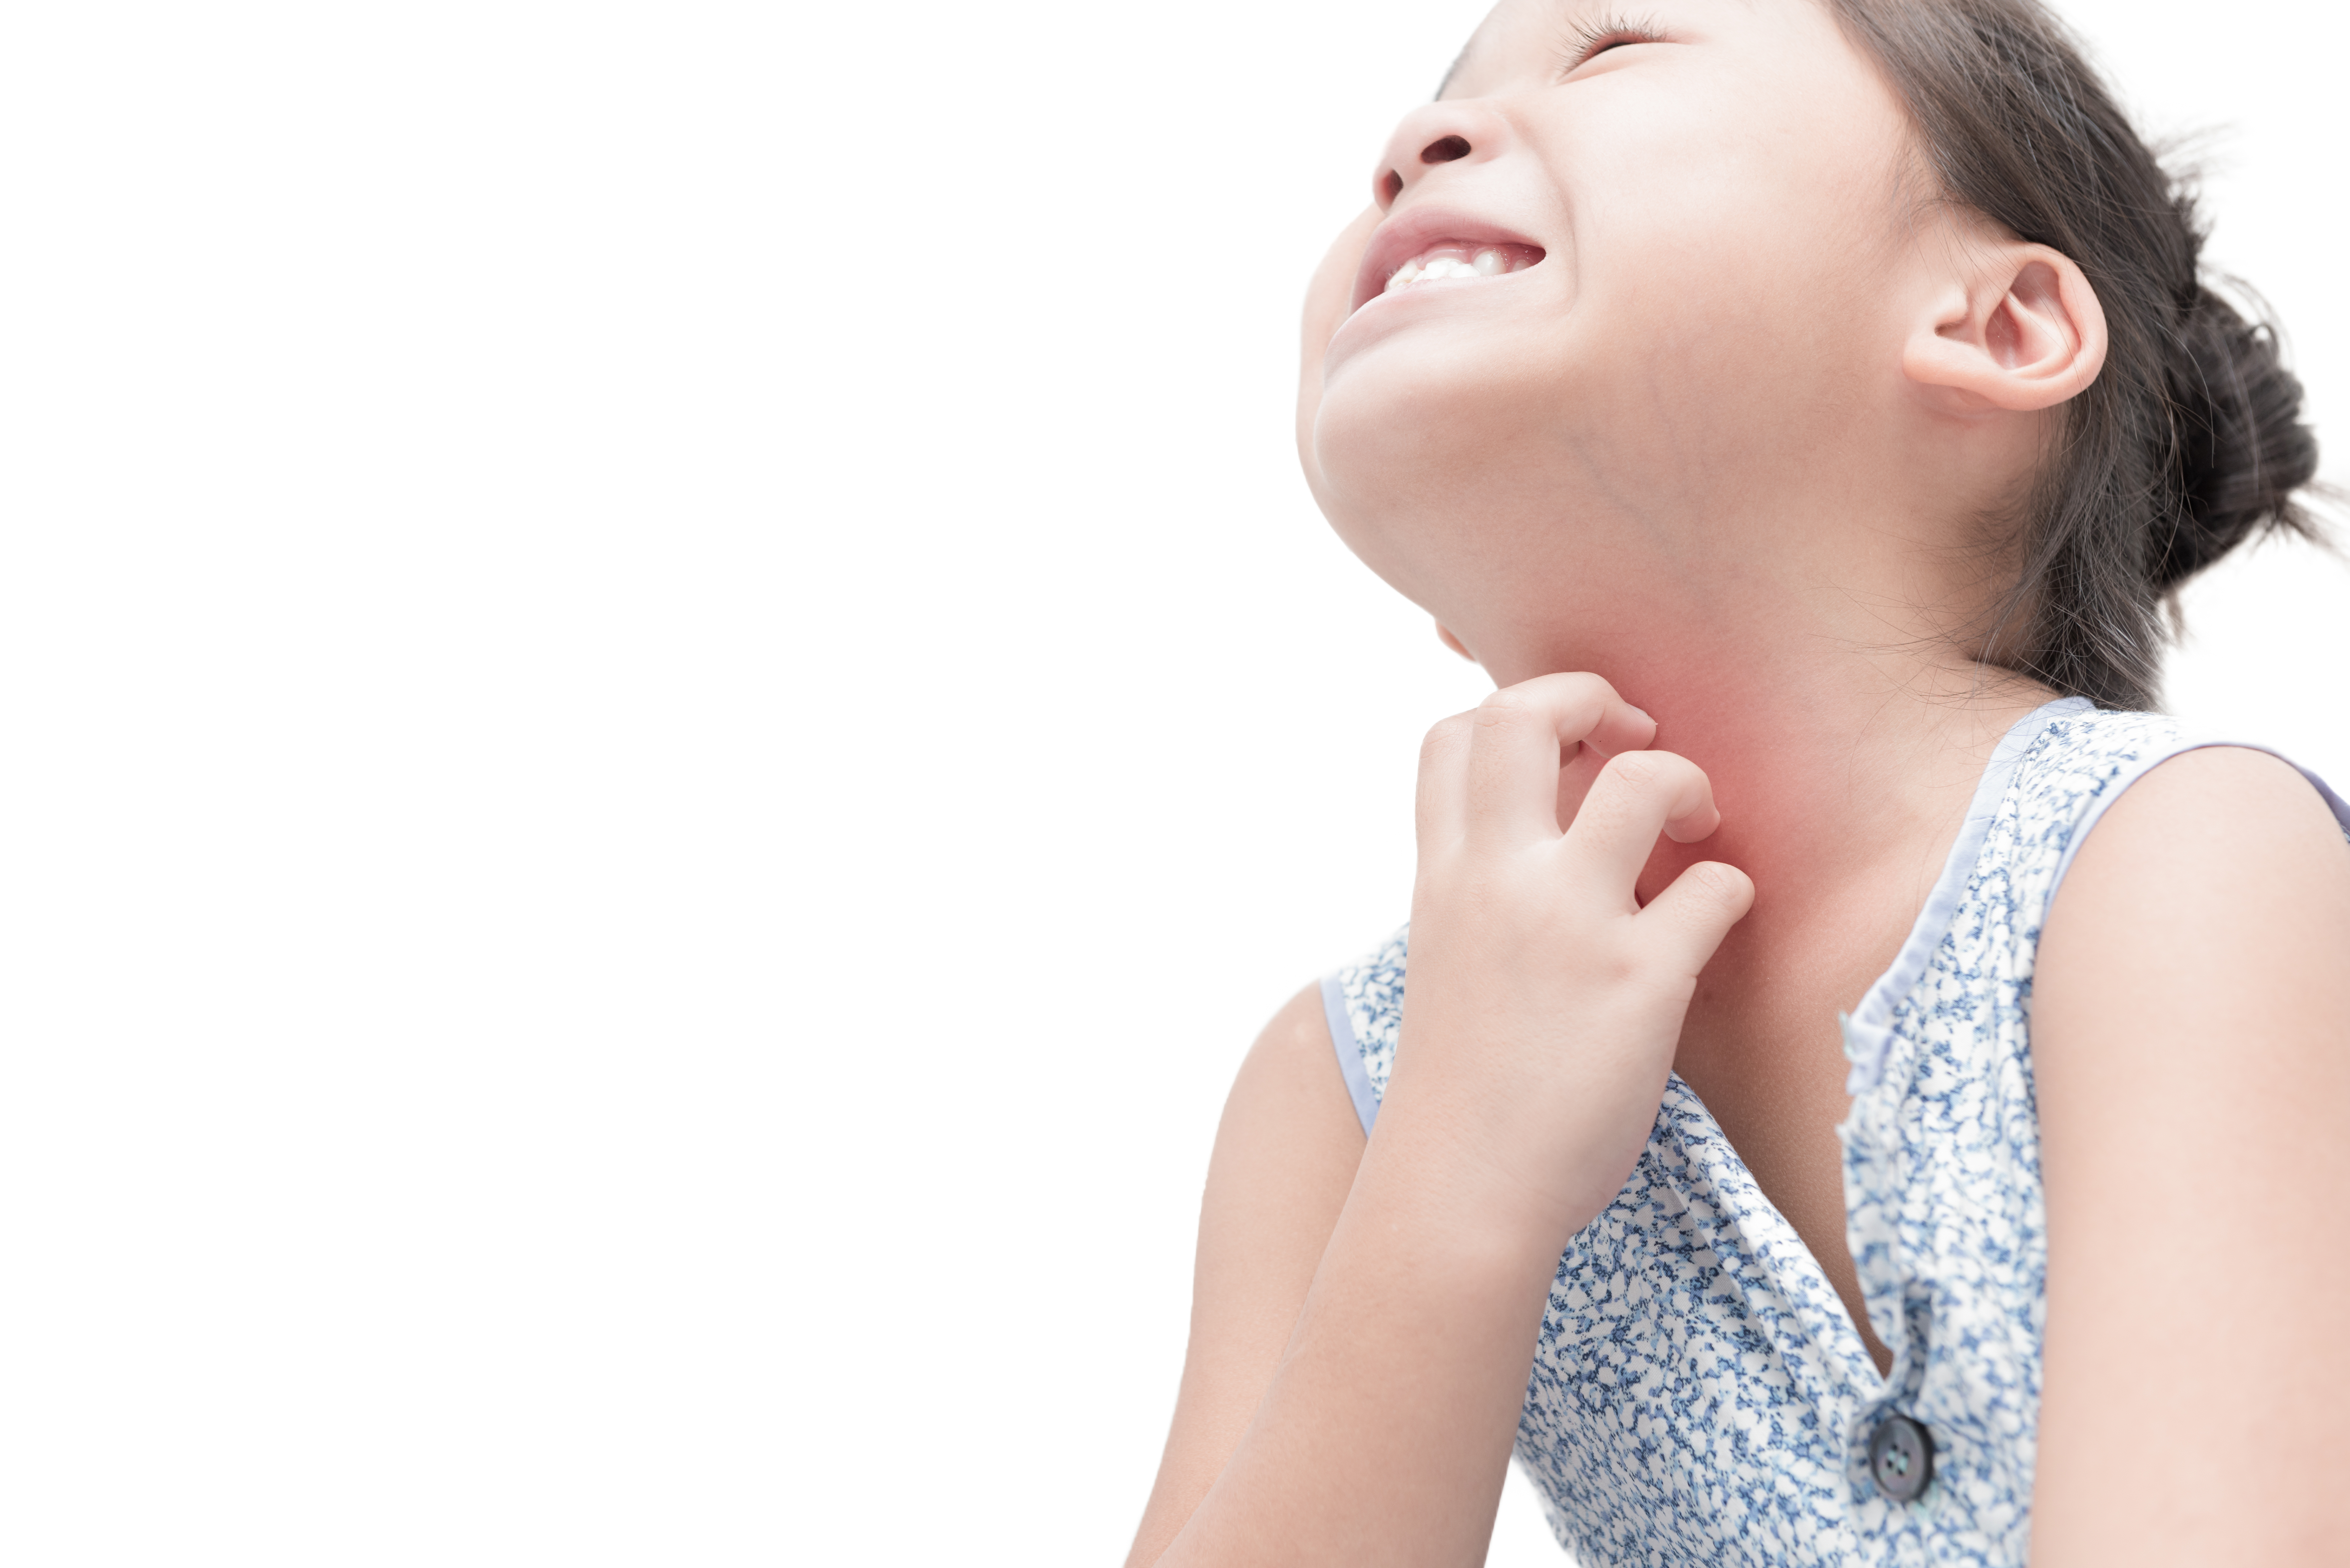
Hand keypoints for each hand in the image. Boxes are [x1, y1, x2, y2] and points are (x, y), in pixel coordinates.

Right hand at [1384, 673, 1754, 1244]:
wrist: (1460, 1192)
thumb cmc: (1464, 1087)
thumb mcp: (1449, 960)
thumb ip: (1485, 893)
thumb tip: (1553, 841)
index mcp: (1443, 878)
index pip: (1453, 733)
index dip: (1519, 706)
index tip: (1569, 743)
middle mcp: (1497, 880)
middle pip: (1527, 715)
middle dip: (1596, 699)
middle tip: (1638, 743)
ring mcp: (1569, 924)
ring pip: (1646, 781)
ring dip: (1687, 786)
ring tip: (1697, 829)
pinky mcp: (1641, 979)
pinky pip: (1718, 889)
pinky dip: (1732, 894)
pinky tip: (1715, 928)